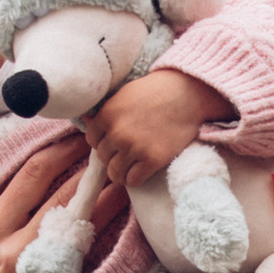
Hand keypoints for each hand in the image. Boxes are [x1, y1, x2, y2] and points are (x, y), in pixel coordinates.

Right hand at [0, 134, 112, 272]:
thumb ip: (6, 208)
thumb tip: (42, 170)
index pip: (32, 174)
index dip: (61, 150)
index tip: (80, 136)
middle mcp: (14, 247)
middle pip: (62, 195)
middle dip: (90, 169)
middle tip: (112, 149)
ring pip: (80, 225)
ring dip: (106, 198)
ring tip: (124, 179)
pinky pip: (86, 259)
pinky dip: (105, 236)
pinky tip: (121, 222)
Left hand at [90, 65, 233, 194]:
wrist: (187, 95)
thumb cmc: (156, 92)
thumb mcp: (124, 95)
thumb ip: (106, 112)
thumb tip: (86, 122)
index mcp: (108, 115)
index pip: (92, 140)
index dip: (103, 141)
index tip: (114, 141)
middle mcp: (118, 133)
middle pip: (104, 157)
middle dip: (113, 156)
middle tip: (127, 152)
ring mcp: (135, 148)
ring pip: (115, 173)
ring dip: (122, 171)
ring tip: (131, 166)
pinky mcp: (152, 160)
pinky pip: (133, 180)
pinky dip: (135, 178)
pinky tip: (142, 170)